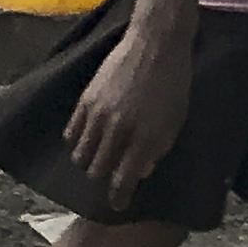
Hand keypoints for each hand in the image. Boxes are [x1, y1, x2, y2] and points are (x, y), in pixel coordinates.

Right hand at [64, 12, 194, 211]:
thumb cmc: (173, 82)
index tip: (118, 204)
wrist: (155, 43)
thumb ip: (158, 148)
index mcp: (145, 137)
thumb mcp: (176, 119)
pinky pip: (71, 134)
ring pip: (81, 156)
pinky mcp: (85, 100)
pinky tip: (88, 139)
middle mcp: (118, 130)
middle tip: (111, 176)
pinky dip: (78, 142)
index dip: (119, 198)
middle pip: (97, 172)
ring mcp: (98, 115)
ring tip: (99, 157)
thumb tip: (142, 171)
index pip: (123, 180)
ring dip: (90, 162)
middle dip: (104, 179)